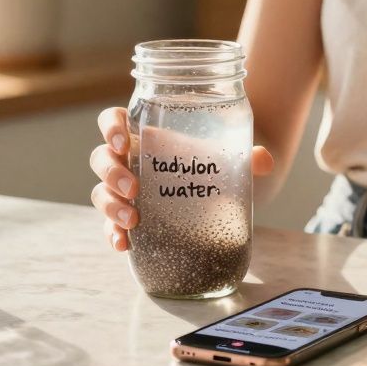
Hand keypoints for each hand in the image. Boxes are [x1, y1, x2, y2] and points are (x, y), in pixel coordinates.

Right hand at [89, 107, 273, 250]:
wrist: (228, 192)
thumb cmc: (220, 162)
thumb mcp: (236, 156)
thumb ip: (250, 156)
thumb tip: (264, 160)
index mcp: (147, 134)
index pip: (113, 120)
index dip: (110, 126)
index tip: (122, 140)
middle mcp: (132, 160)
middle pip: (102, 158)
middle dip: (112, 173)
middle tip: (134, 189)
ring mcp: (128, 191)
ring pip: (102, 192)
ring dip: (110, 206)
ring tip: (133, 221)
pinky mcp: (132, 218)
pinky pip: (110, 225)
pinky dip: (112, 234)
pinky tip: (123, 245)